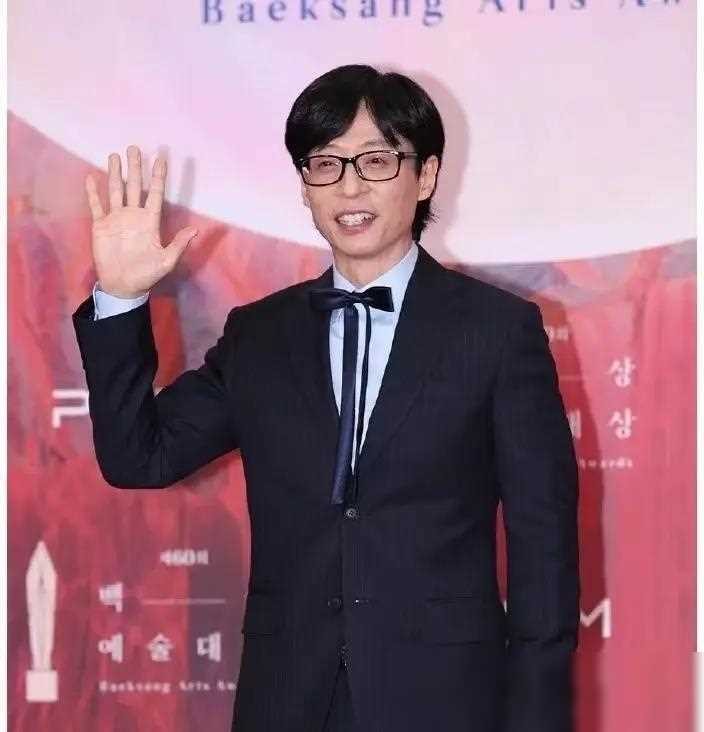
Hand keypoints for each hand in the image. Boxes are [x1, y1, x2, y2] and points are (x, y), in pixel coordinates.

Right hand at [84, 145, 197, 297]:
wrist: (123, 286)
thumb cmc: (147, 274)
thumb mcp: (167, 261)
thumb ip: (179, 244)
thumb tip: (196, 230)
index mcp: (150, 221)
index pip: (155, 193)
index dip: (158, 176)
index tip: (161, 158)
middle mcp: (133, 215)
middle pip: (135, 186)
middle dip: (135, 167)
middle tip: (134, 147)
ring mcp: (116, 219)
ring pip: (116, 190)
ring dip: (115, 173)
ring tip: (115, 155)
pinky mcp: (101, 226)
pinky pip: (96, 205)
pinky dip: (93, 193)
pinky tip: (91, 177)